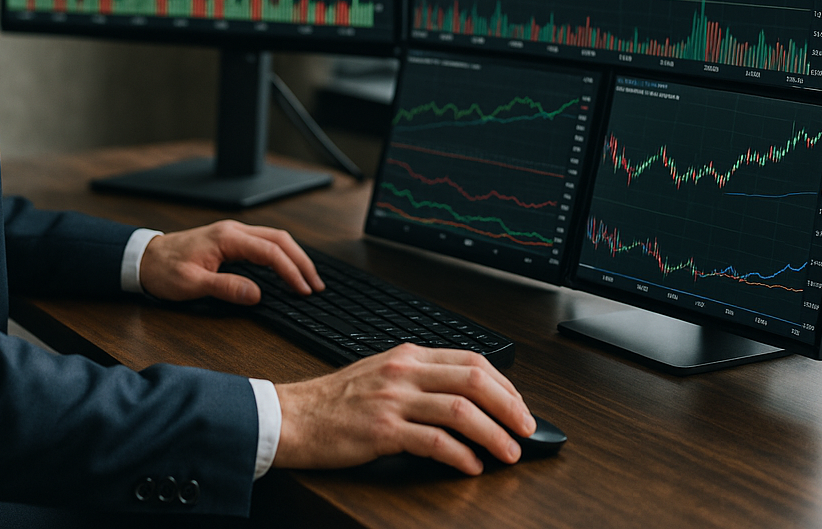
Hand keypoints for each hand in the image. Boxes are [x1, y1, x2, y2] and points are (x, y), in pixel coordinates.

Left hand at [139, 220, 323, 303]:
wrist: (144, 258)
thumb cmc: (164, 270)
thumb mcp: (192, 284)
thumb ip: (225, 288)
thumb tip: (256, 294)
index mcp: (227, 238)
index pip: (270, 252)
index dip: (291, 271)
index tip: (303, 290)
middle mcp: (234, 231)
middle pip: (280, 240)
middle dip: (301, 261)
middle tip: (316, 284)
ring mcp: (233, 233)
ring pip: (274, 239)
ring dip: (294, 256)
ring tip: (308, 278)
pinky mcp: (230, 240)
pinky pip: (264, 243)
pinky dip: (281, 255)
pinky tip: (286, 268)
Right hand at [274, 343, 535, 472]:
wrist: (295, 416)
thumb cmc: (337, 400)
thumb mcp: (382, 374)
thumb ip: (420, 379)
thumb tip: (466, 398)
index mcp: (408, 356)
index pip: (471, 359)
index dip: (504, 383)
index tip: (518, 405)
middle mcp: (404, 372)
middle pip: (473, 379)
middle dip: (509, 406)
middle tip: (526, 429)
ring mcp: (394, 399)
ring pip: (460, 410)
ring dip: (493, 433)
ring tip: (509, 453)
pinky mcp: (382, 430)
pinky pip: (434, 441)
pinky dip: (461, 455)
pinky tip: (471, 466)